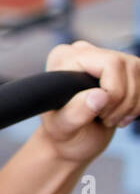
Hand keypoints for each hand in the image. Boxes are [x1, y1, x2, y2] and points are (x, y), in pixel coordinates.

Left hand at [38, 41, 139, 163]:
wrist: (72, 141)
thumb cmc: (62, 133)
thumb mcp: (62, 128)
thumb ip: (76, 113)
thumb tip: (99, 96)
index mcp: (65, 58)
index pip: (110, 63)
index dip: (113, 91)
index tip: (98, 113)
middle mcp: (86, 52)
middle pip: (129, 66)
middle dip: (123, 100)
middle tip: (104, 119)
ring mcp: (107, 58)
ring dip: (132, 105)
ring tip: (110, 118)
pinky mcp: (122, 71)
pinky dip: (138, 104)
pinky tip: (121, 115)